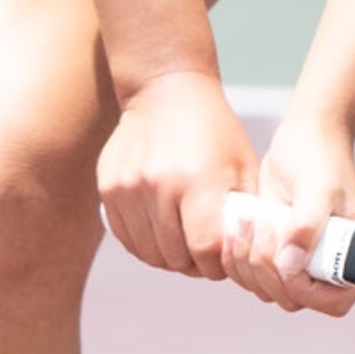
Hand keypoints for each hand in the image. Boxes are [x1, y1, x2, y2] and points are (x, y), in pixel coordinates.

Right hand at [98, 70, 257, 279]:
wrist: (165, 89)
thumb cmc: (213, 129)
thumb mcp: (242, 164)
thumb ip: (245, 212)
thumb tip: (246, 257)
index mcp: (198, 180)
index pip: (205, 249)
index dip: (216, 265)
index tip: (222, 260)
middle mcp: (158, 185)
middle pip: (175, 257)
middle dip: (194, 264)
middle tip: (204, 255)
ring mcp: (128, 187)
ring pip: (148, 253)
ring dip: (168, 258)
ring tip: (184, 244)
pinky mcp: (108, 188)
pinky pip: (125, 238)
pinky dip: (145, 244)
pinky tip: (161, 232)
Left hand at [222, 111, 354, 316]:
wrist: (303, 137)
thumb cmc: (320, 158)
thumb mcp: (317, 188)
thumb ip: (305, 227)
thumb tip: (289, 265)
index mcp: (351, 256)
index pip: (333, 302)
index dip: (304, 289)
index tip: (285, 256)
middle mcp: (325, 265)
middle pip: (290, 298)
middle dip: (267, 267)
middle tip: (263, 224)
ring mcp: (296, 261)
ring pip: (264, 289)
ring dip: (247, 260)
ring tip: (249, 218)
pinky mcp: (272, 251)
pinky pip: (248, 274)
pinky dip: (236, 255)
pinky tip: (239, 224)